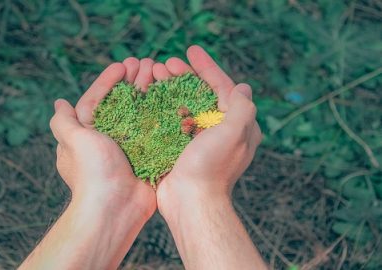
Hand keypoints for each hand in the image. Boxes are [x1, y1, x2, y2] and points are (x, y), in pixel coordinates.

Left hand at [19, 61, 158, 269]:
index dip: (109, 80)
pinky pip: (154, 128)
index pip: (97, 99)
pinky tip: (170, 97)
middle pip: (121, 102)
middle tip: (147, 63)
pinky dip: (161, 113)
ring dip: (148, 92)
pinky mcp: (147, 155)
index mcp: (88, 133)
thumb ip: (64, 122)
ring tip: (159, 72)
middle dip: (132, 81)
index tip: (123, 65)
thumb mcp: (73, 141)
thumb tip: (58, 103)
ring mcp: (129, 147)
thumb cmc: (93, 172)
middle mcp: (108, 139)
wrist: (115, 208)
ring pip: (140, 112)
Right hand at [154, 45, 261, 212]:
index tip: (191, 50)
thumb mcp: (233, 133)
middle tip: (167, 63)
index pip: (224, 88)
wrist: (190, 202)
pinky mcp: (183, 147)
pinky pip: (175, 120)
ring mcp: (201, 139)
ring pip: (187, 105)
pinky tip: (152, 97)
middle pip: (203, 94)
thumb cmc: (211, 168)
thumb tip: (243, 87)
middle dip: (186, 76)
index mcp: (238, 126)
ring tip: (155, 74)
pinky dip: (165, 106)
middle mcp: (222, 131)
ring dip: (172, 88)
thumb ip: (241, 107)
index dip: (208, 67)